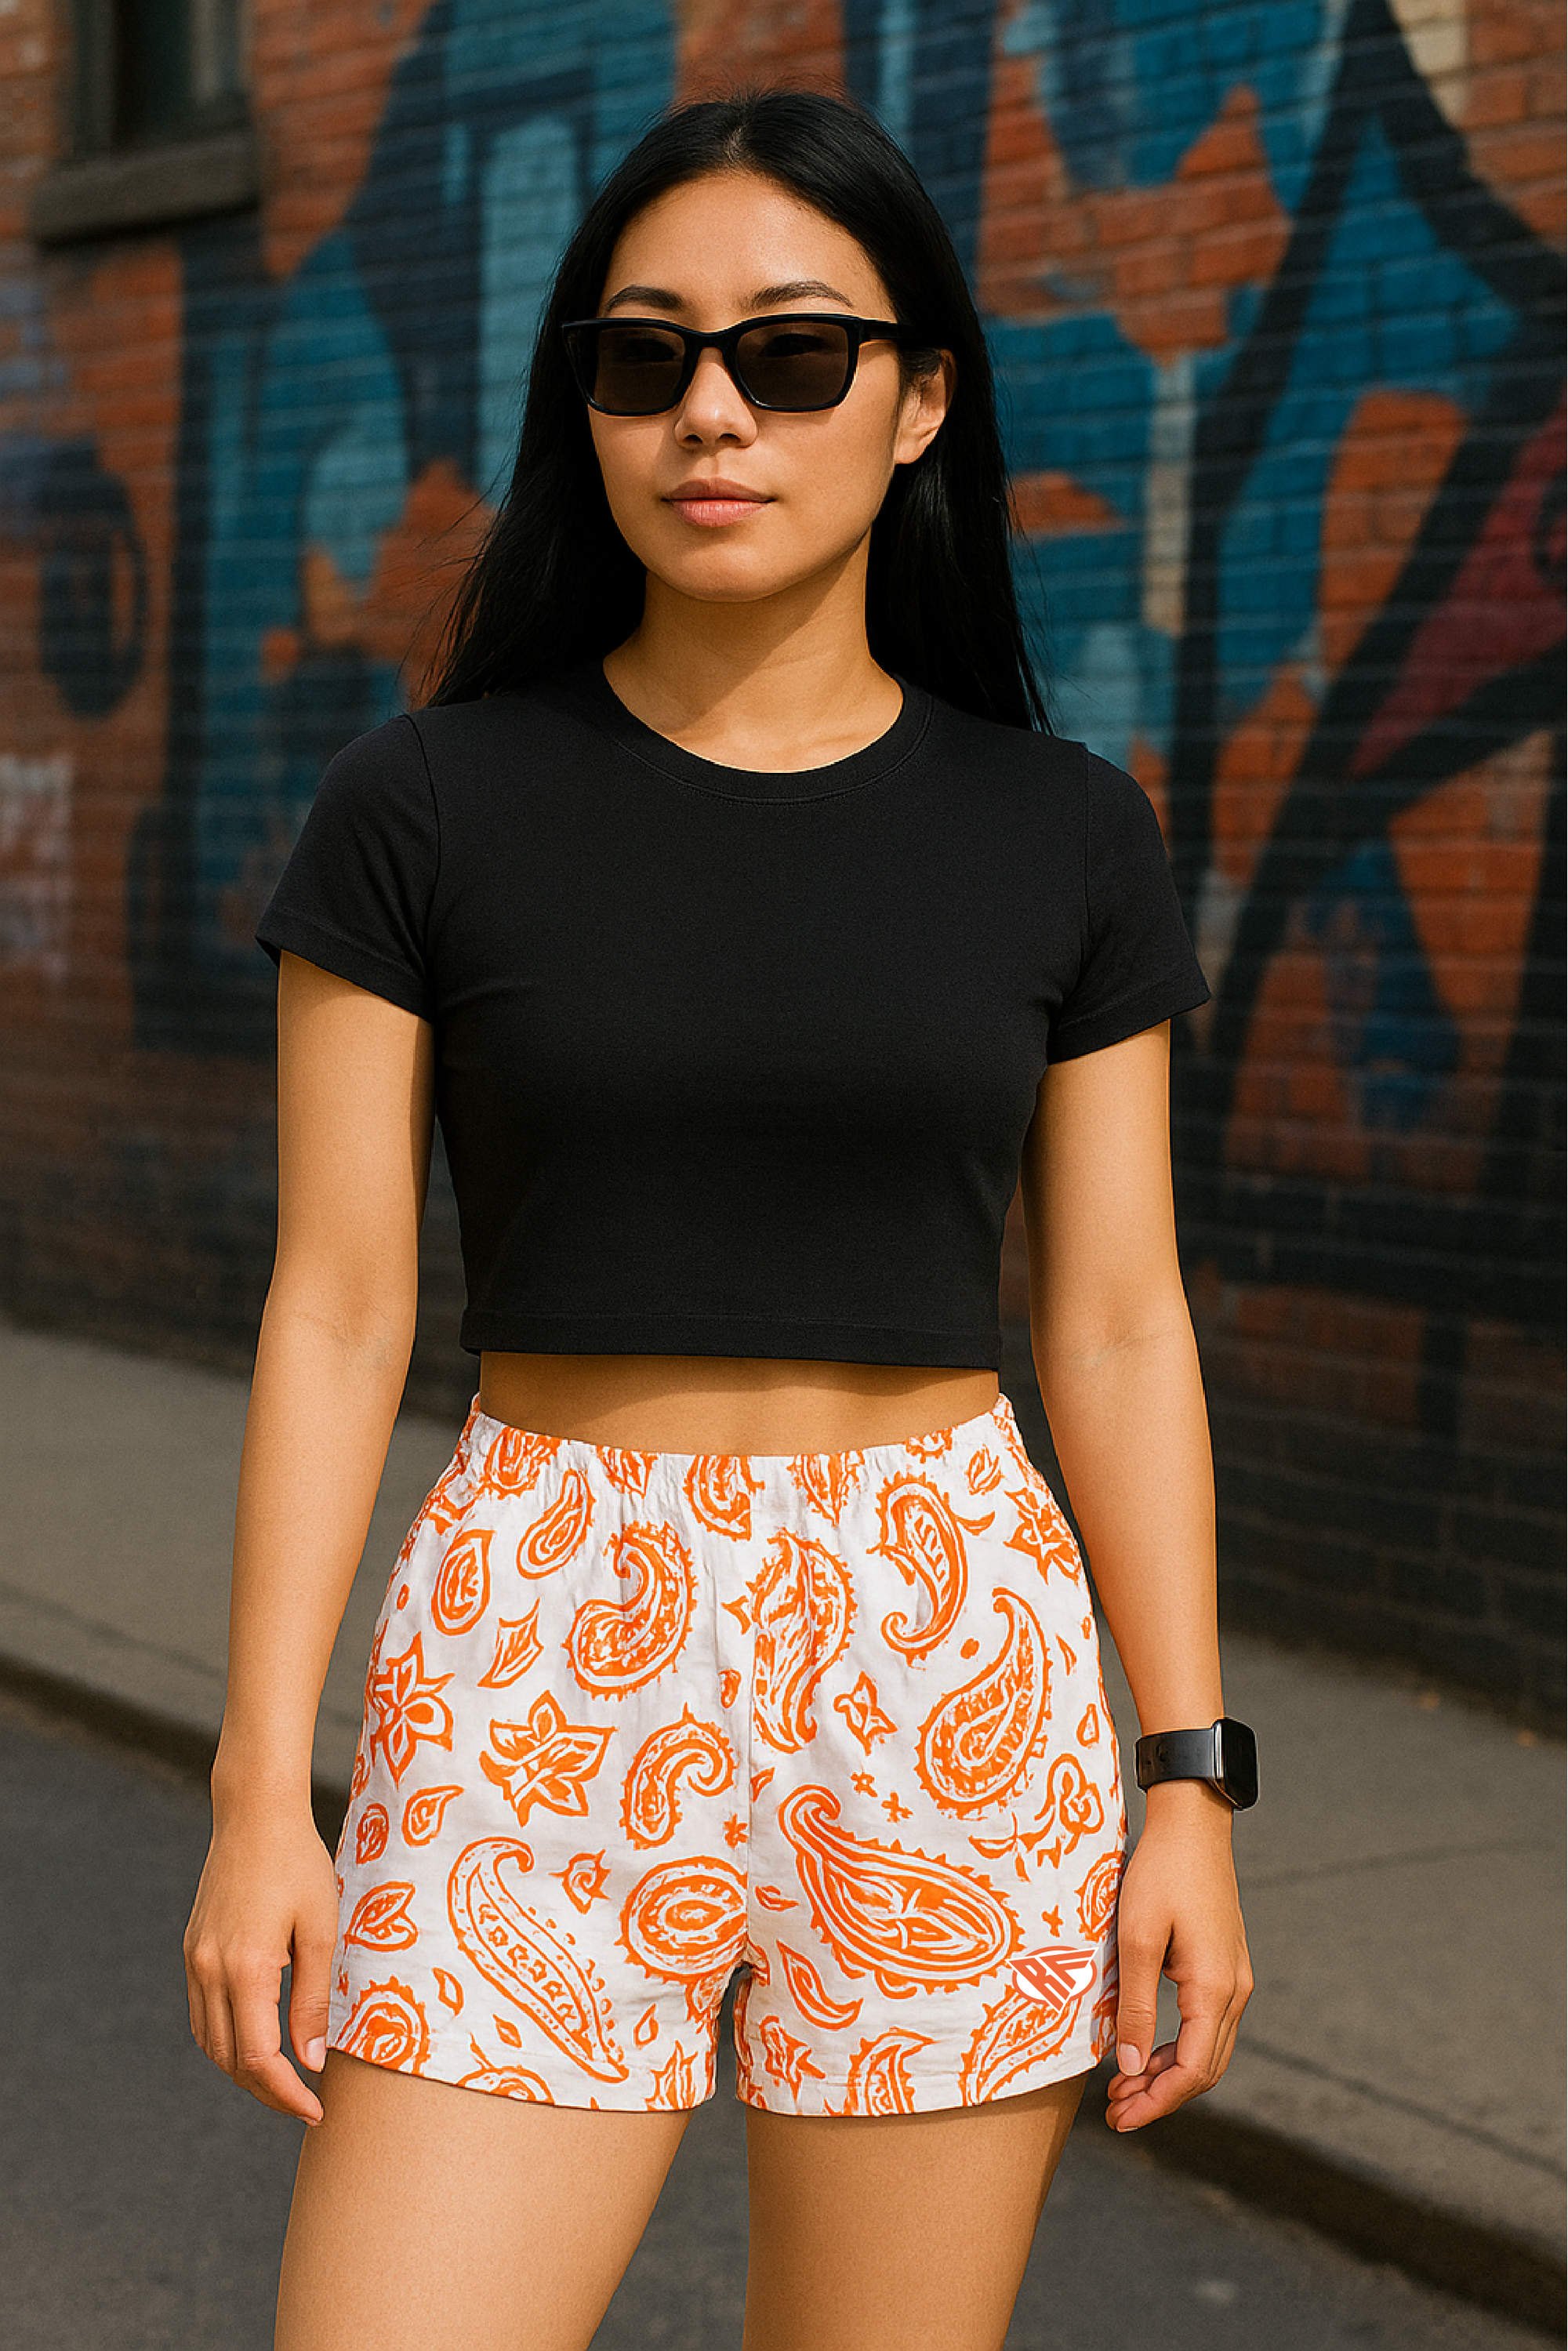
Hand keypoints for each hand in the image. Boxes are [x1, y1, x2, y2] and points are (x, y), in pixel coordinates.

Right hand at [183, 1805, 339, 2123]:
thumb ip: (315, 1998)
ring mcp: (195, 1960)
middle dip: (266, 2090)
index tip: (315, 2110)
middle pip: (229, 2059)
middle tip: (305, 2103)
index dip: (286, 2093)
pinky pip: (201, 2014)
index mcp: (246, 1968)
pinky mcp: (192, 1950)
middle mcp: (210, 1971)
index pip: (258, 2058)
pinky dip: (225, 2039)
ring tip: (284, 2079)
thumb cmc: (299, 1864)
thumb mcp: (321, 1930)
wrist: (255, 1815)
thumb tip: (310, 2062)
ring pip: (209, 2041)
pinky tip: (255, 2040)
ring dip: (242, 2069)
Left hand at [1105, 1781, 1251, 2132]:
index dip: (1157, 2102)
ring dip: (1167, 2074)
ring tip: (1123, 2087)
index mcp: (1215, 1988)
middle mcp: (1234, 1990)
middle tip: (1115, 2111)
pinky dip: (1177, 2046)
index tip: (1120, 2119)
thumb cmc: (1161, 1873)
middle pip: (1204, 2069)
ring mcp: (1234, 1977)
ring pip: (1206, 2049)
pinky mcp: (1225, 1965)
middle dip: (1160, 2096)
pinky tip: (1145, 2049)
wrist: (1193, 1824)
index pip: (1192, 2071)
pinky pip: (1206, 2024)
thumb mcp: (1136, 1939)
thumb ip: (1135, 2007)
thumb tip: (1131, 2069)